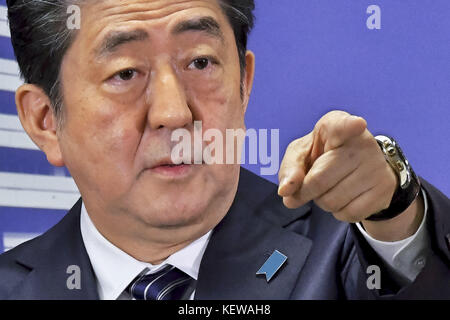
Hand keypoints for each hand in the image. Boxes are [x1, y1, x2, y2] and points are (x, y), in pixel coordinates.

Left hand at [278, 110, 398, 222]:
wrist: (360, 166)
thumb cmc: (324, 155)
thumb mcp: (302, 153)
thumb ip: (289, 168)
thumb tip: (286, 191)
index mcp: (337, 125)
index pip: (343, 125)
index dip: (349, 125)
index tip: (356, 124)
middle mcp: (362, 143)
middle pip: (319, 180)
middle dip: (305, 191)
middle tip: (308, 186)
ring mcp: (376, 167)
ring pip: (331, 201)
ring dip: (322, 202)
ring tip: (331, 186)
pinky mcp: (384, 189)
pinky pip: (348, 214)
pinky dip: (338, 211)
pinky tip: (345, 196)